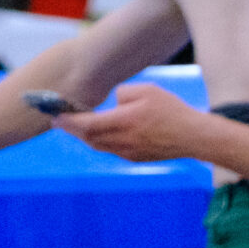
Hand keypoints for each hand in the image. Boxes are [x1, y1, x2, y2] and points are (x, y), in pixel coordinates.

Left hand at [57, 82, 208, 162]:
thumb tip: (112, 105)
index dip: (68, 121)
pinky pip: (110, 149)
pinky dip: (100, 141)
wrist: (192, 136)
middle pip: (88, 137)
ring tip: (76, 126)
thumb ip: (122, 94)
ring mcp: (128, 152)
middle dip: (72, 129)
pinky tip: (100, 133)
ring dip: (85, 136)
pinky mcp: (135, 157)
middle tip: (59, 120)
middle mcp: (122, 141)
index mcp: (123, 122)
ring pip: (98, 145)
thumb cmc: (171, 110)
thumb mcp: (146, 90)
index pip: (87, 124)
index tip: (55, 116)